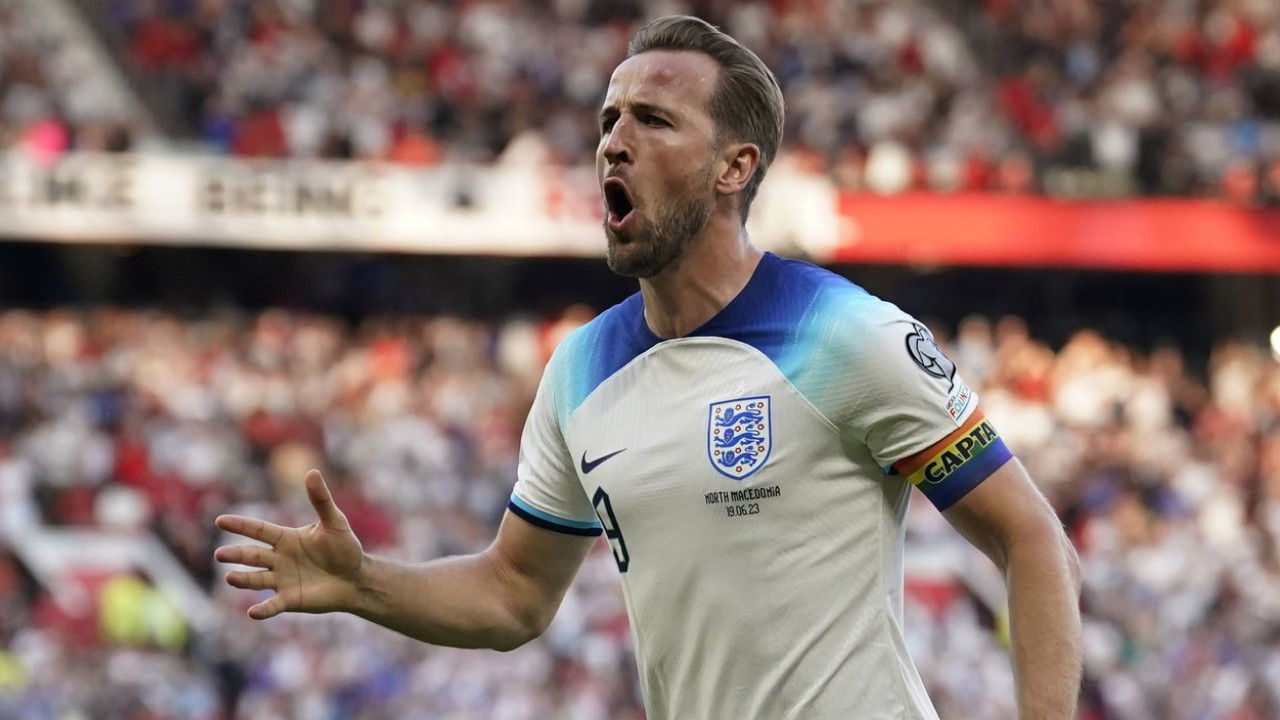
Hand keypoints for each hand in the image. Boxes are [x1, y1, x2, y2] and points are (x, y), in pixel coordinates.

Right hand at [214, 469, 363, 619]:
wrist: (356, 578)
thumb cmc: (345, 548)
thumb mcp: (335, 522)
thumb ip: (321, 500)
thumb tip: (312, 472)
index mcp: (285, 538)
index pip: (258, 530)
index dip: (240, 525)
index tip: (220, 520)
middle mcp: (278, 559)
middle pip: (252, 556)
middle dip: (235, 555)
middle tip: (220, 554)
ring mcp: (282, 580)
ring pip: (256, 579)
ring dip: (243, 580)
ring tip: (230, 577)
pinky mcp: (290, 599)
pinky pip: (273, 605)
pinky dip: (263, 609)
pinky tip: (252, 612)